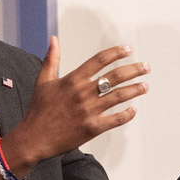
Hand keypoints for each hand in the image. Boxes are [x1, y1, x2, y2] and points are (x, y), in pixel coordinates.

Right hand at [0, 36, 147, 175]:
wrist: (34, 139)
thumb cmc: (38, 110)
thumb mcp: (43, 82)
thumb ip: (52, 59)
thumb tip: (53, 39)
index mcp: (72, 80)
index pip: (99, 60)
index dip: (116, 53)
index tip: (128, 49)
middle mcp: (82, 93)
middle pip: (115, 77)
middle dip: (134, 70)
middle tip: (146, 67)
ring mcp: (89, 111)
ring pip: (119, 97)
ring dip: (135, 90)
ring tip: (145, 86)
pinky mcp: (92, 128)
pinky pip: (116, 120)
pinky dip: (127, 114)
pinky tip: (133, 110)